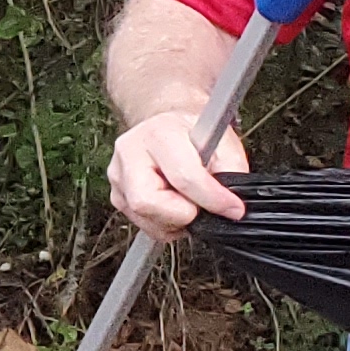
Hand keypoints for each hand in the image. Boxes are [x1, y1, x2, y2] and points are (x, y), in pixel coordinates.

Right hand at [106, 108, 248, 238]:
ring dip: (175, 221)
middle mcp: (130, 153)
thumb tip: (230, 204)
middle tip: (200, 207)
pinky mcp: (117, 196)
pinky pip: (142, 225)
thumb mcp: (223, 140)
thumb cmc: (192, 131)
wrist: (167, 125)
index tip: (232, 208)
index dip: (212, 199)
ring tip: (188, 202)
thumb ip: (231, 169)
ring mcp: (119, 176)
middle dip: (181, 214)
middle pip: (146, 202)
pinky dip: (165, 223)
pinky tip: (174, 204)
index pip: (183, 176)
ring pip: (144, 219)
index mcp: (158, 133)